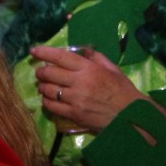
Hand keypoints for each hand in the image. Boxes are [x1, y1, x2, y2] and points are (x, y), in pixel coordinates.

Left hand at [31, 45, 149, 133]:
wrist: (132, 115)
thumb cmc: (123, 90)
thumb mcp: (112, 69)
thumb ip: (96, 58)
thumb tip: (83, 50)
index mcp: (89, 69)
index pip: (60, 57)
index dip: (44, 53)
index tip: (34, 51)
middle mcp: (79, 82)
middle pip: (49, 73)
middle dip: (41, 72)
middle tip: (41, 72)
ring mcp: (75, 99)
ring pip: (47, 90)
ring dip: (42, 86)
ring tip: (44, 85)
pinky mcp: (73, 114)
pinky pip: (51, 106)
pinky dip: (46, 101)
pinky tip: (49, 98)